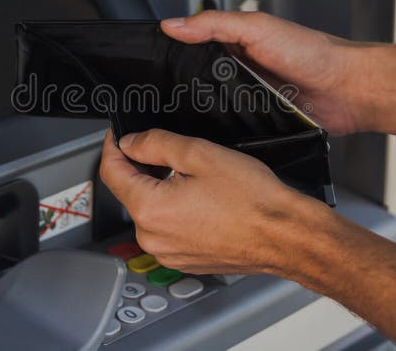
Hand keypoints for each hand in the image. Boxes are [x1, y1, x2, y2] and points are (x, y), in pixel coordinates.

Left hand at [99, 128, 331, 273]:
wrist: (285, 236)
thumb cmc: (252, 200)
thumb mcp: (200, 154)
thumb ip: (156, 144)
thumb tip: (130, 143)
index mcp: (150, 210)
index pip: (111, 173)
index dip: (113, 147)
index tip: (119, 134)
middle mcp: (152, 238)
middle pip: (130, 192)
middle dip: (142, 168)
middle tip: (169, 150)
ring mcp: (168, 253)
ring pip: (150, 211)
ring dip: (160, 189)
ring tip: (194, 177)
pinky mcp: (184, 260)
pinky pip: (167, 229)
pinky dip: (175, 211)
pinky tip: (201, 200)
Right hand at [162, 11, 371, 134]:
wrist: (347, 90)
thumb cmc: (313, 53)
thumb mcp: (257, 28)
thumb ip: (215, 24)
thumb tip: (174, 24)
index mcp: (234, 43)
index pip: (191, 46)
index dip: (171, 54)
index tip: (149, 64)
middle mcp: (238, 71)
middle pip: (196, 81)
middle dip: (181, 91)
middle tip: (160, 100)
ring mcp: (247, 99)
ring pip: (210, 108)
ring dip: (201, 114)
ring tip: (182, 120)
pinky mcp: (256, 123)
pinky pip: (230, 130)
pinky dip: (223, 132)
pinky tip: (213, 136)